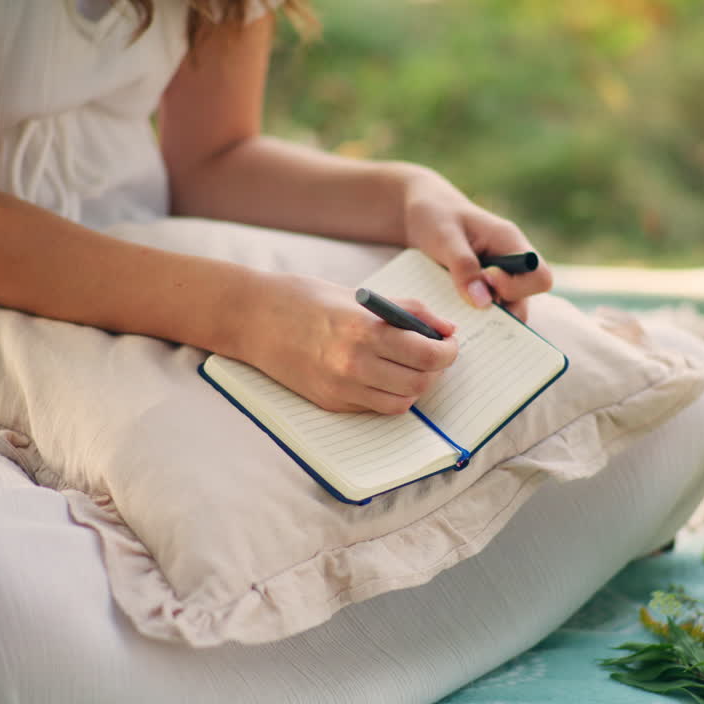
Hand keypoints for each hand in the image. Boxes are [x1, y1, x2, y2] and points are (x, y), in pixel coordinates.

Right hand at [240, 273, 457, 413]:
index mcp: (364, 331)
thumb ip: (407, 311)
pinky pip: (375, 407)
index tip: (450, 343)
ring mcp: (340, 388)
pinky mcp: (329, 402)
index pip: (427, 354)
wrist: (252, 319)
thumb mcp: (360, 296)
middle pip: (419, 382)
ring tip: (411, 366)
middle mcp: (353, 365)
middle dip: (436, 369)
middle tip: (436, 354)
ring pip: (401, 402)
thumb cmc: (306, 298)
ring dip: (415, 386)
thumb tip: (445, 328)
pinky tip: (384, 375)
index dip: (448, 351)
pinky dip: (390, 395)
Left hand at [401, 171, 552, 321]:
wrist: (421, 210)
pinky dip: (474, 314)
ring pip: (507, 307)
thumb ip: (464, 267)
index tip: (486, 279)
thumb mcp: (444, 237)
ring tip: (457, 308)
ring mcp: (500, 274)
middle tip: (467, 302)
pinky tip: (453, 309)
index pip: (540, 276)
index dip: (517, 287)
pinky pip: (488, 307)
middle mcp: (512, 261)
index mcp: (510, 242)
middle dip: (500, 308)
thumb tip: (483, 303)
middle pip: (526, 298)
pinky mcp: (484, 285)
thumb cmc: (434, 215)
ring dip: (485, 315)